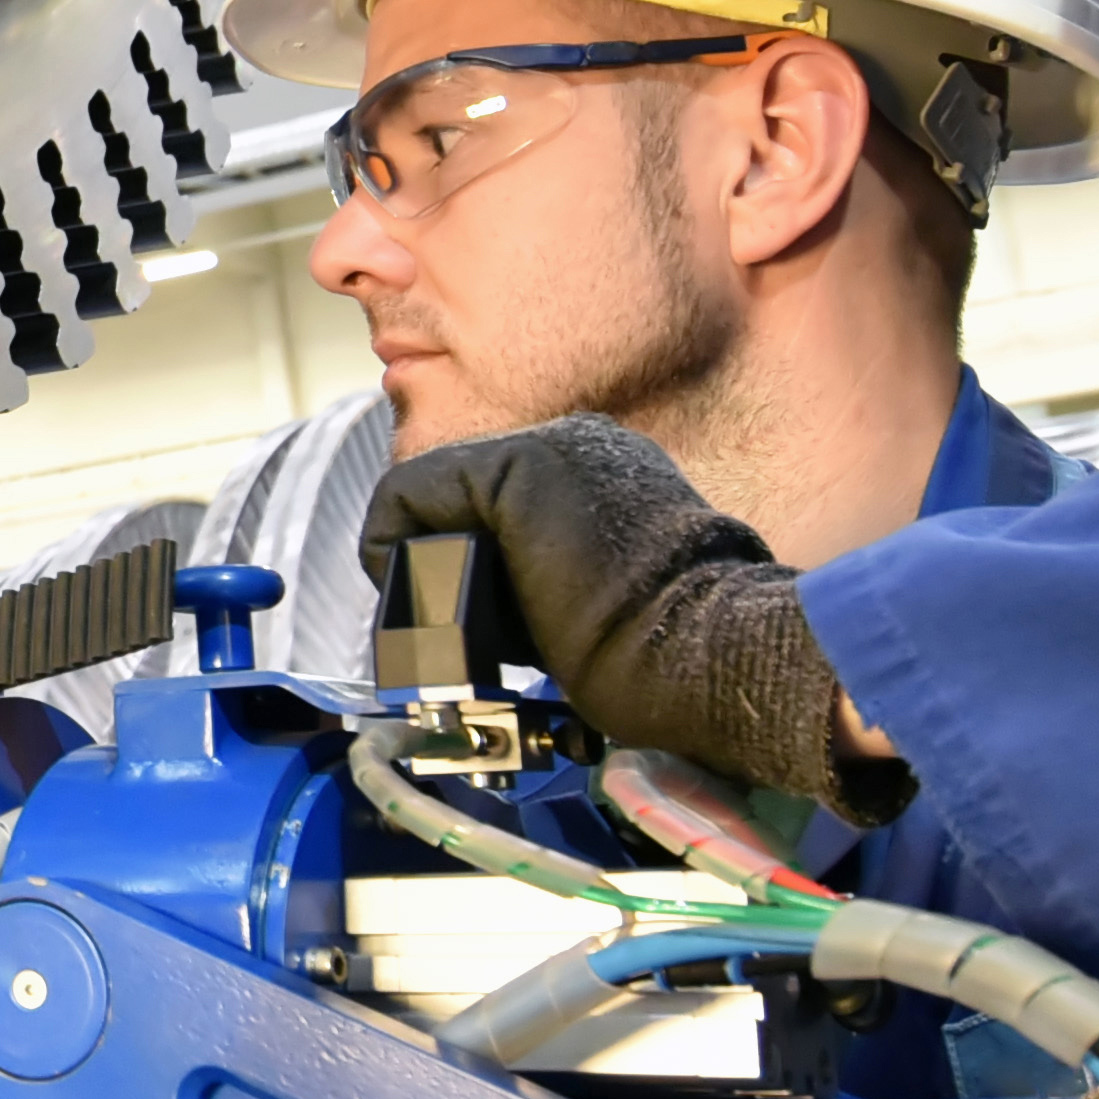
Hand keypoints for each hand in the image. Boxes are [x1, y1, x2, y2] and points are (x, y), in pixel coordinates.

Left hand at [360, 417, 916, 822]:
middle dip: (435, 561)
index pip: (500, 504)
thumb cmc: (675, 653)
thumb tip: (488, 597)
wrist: (708, 653)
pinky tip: (413, 600)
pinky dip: (391, 553)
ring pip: (429, 495)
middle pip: (459, 495)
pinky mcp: (510, 471)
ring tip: (429, 623)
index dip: (466, 559)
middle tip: (438, 629)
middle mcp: (578, 444)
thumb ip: (551, 575)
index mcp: (611, 470)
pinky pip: (405, 500)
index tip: (464, 622)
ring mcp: (546, 448)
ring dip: (414, 562)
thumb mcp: (606, 596)